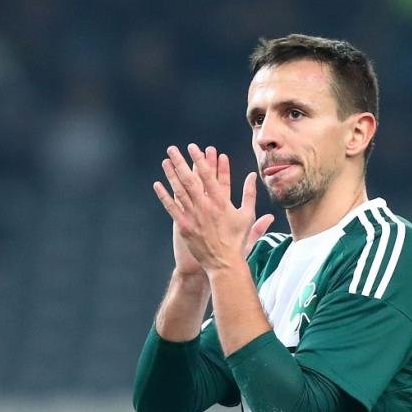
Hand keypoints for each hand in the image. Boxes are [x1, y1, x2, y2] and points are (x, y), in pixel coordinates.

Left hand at [154, 144, 273, 272]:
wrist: (224, 263)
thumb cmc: (237, 240)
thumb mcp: (247, 215)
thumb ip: (249, 194)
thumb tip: (253, 176)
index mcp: (221, 202)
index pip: (209, 176)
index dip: (200, 160)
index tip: (193, 148)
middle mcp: (206, 206)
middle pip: (191, 179)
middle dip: (181, 162)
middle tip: (173, 149)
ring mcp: (194, 216)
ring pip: (180, 191)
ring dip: (171, 175)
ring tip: (165, 161)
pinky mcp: (184, 226)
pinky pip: (172, 208)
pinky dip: (164, 196)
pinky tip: (157, 185)